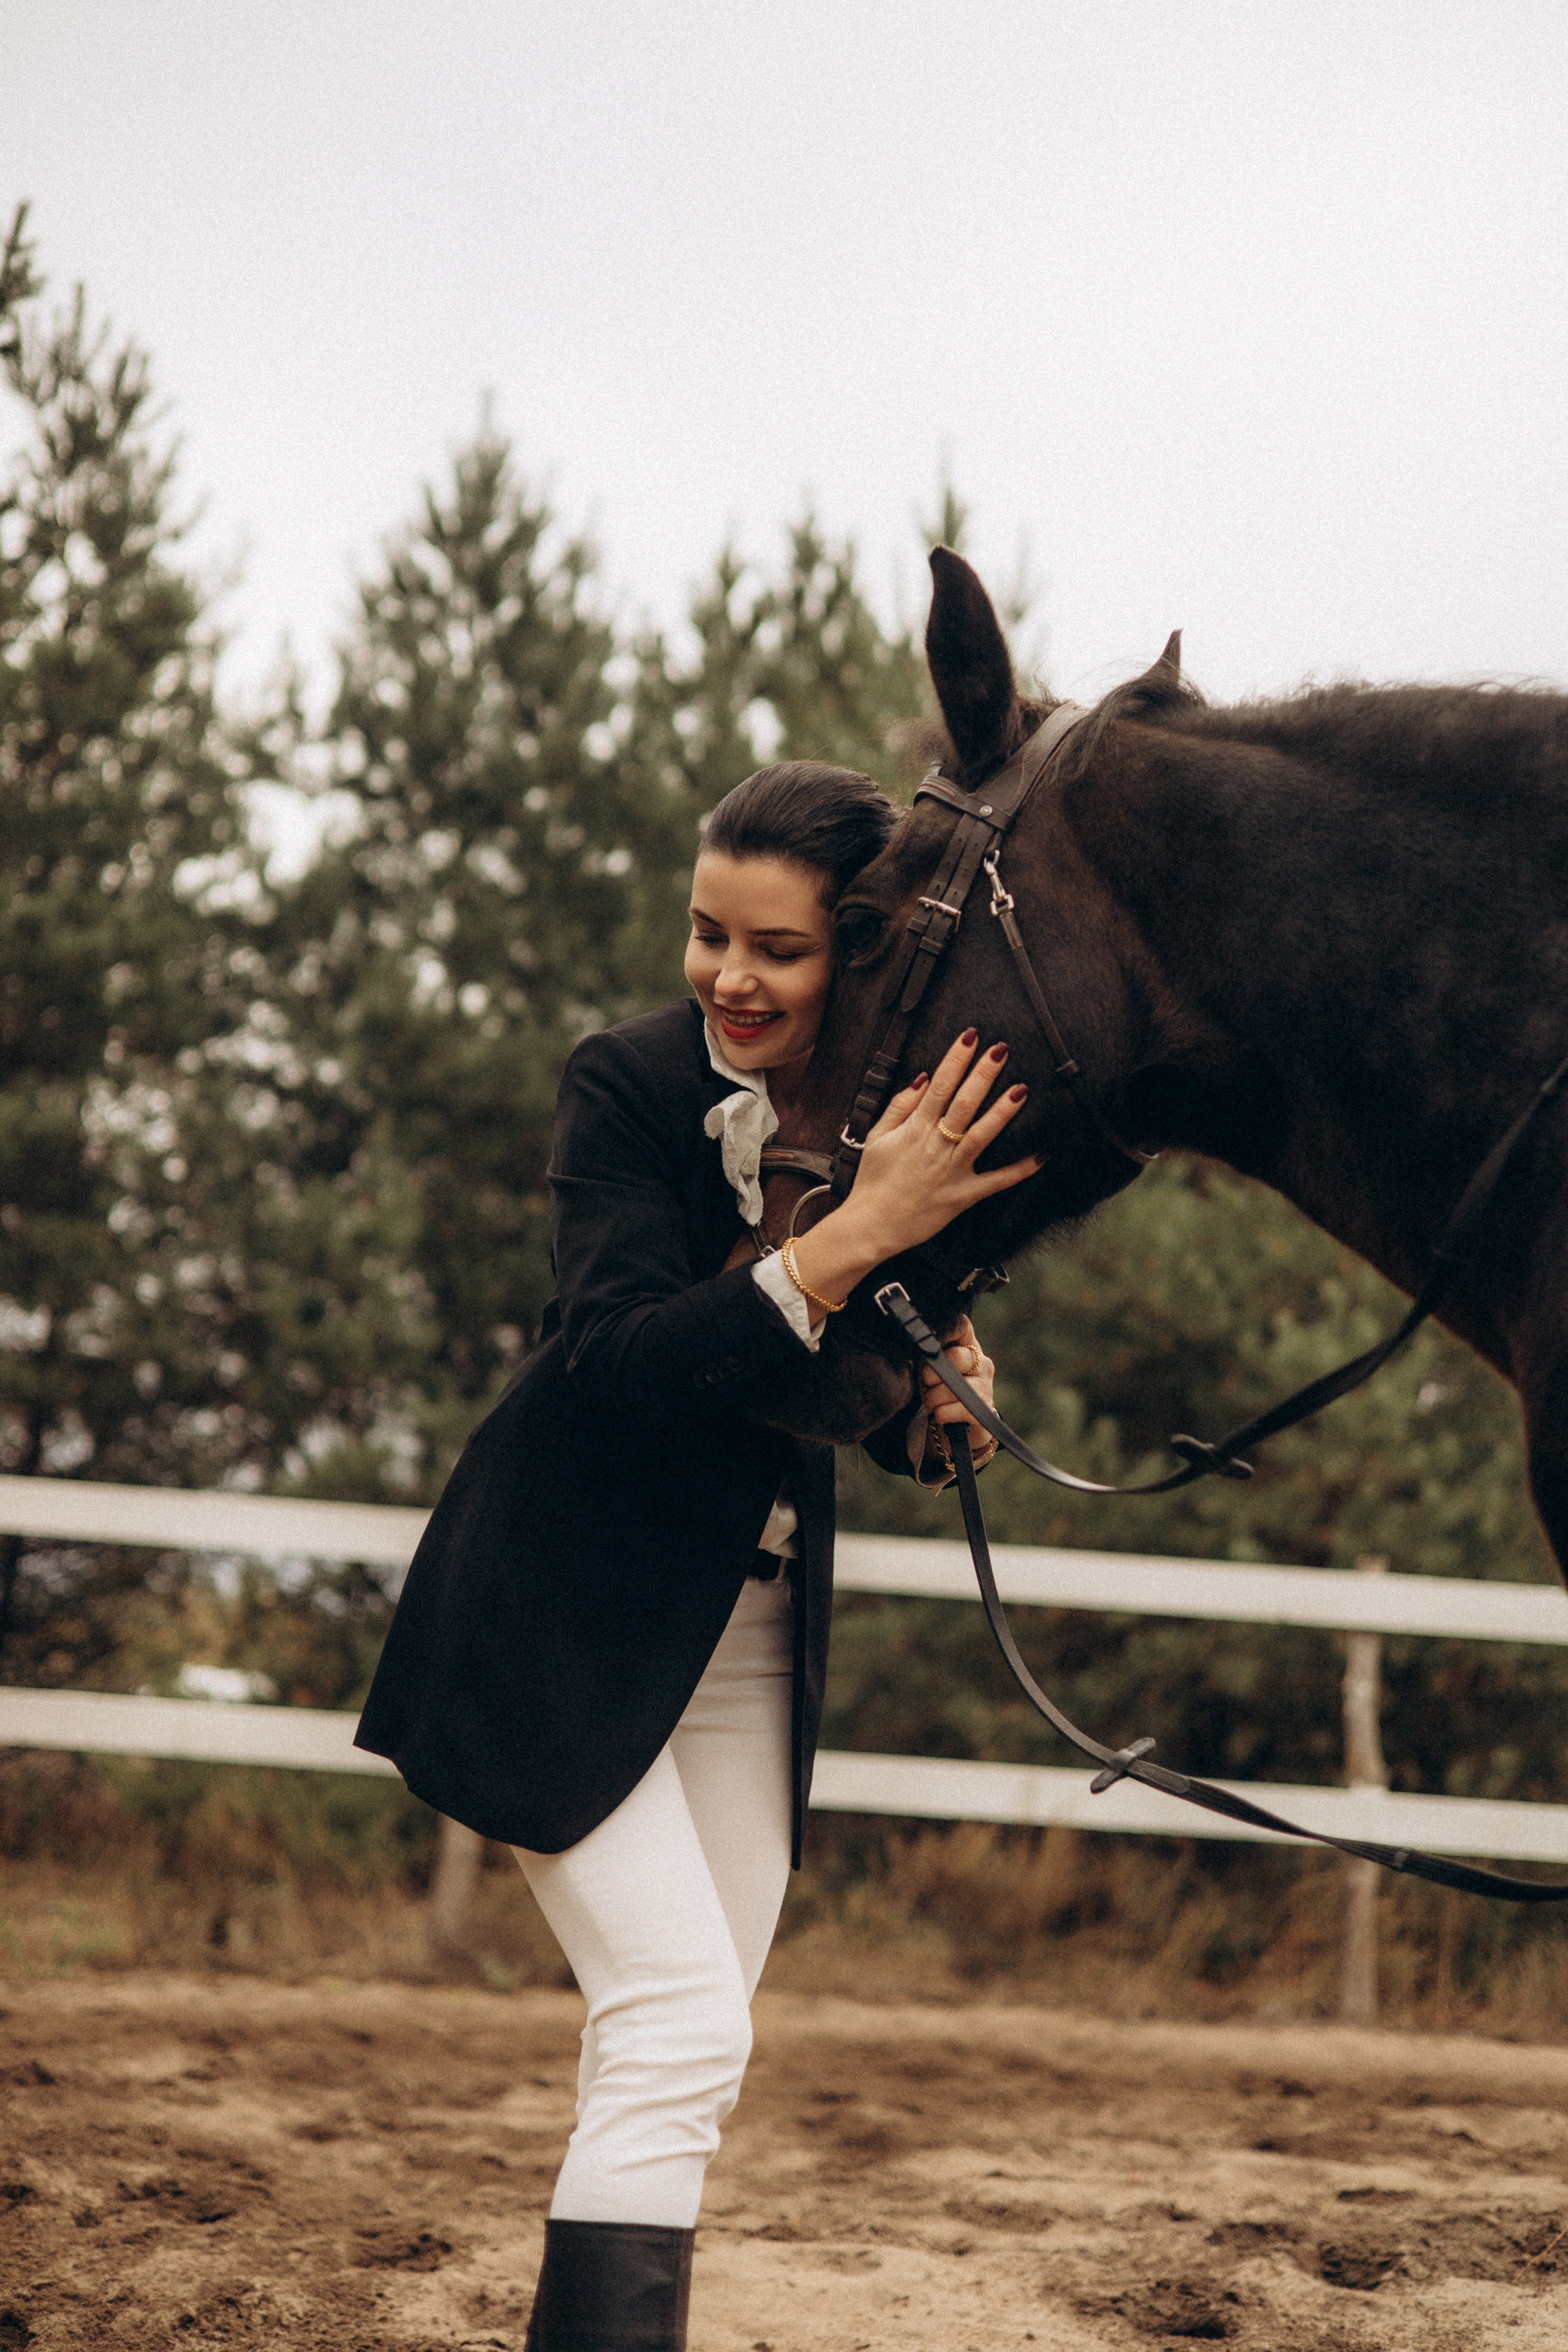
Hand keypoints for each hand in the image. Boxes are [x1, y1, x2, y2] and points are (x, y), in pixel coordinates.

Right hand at [784, 1030, 1039, 1309]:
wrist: (870, 1226)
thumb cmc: (873, 1180)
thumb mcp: (877, 1137)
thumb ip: (900, 1106)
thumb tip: (923, 1077)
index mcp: (915, 1130)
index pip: (940, 1086)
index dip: (956, 1059)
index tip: (971, 1035)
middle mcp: (935, 1146)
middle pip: (963, 1104)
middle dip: (983, 1075)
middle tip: (1002, 1049)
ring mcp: (951, 1171)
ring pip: (981, 1136)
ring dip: (1002, 1112)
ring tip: (1022, 1089)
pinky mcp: (962, 1195)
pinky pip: (994, 1182)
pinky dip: (1018, 1171)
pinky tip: (1041, 1156)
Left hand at [918, 1312, 996, 1431]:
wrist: (960, 1425)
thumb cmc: (943, 1391)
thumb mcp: (934, 1370)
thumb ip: (931, 1357)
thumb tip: (927, 1353)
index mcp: (969, 1348)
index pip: (962, 1326)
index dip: (947, 1330)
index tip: (932, 1343)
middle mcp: (982, 1364)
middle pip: (956, 1357)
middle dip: (930, 1373)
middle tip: (926, 1383)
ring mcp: (986, 1387)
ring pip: (952, 1388)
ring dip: (932, 1398)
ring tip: (931, 1402)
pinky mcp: (983, 1410)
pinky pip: (956, 1409)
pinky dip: (941, 1413)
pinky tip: (938, 1414)